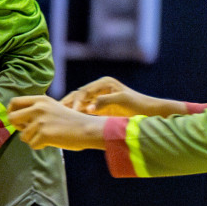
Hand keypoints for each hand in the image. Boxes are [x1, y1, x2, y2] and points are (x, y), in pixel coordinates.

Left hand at [8, 94, 106, 148]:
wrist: (87, 129)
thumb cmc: (69, 120)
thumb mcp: (51, 107)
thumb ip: (35, 109)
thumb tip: (14, 118)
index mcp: (40, 99)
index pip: (14, 102)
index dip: (11, 112)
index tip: (16, 120)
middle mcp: (38, 108)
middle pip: (12, 118)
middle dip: (17, 127)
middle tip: (28, 131)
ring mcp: (41, 121)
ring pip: (22, 136)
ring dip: (32, 139)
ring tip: (47, 136)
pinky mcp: (44, 134)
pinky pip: (32, 145)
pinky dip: (40, 146)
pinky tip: (51, 141)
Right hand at [65, 76, 185, 116]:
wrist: (148, 112)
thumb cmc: (137, 105)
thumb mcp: (121, 101)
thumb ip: (104, 102)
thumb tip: (89, 107)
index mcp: (104, 83)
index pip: (84, 91)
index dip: (76, 101)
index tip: (71, 111)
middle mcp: (99, 88)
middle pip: (79, 96)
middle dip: (68, 104)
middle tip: (58, 114)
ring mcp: (99, 98)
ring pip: (80, 104)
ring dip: (71, 110)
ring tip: (59, 119)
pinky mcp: (100, 108)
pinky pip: (85, 111)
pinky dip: (77, 115)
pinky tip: (69, 122)